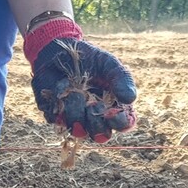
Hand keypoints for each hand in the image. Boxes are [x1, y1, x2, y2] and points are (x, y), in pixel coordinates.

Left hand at [25, 17, 136, 142]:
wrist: (60, 51)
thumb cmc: (89, 58)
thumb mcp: (108, 63)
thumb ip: (121, 78)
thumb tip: (130, 99)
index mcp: (115, 105)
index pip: (124, 124)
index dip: (119, 123)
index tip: (112, 113)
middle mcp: (97, 117)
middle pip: (101, 135)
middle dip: (96, 124)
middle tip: (91, 106)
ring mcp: (76, 119)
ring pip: (78, 131)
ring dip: (76, 114)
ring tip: (73, 91)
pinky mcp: (57, 116)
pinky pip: (58, 121)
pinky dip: (58, 106)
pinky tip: (59, 89)